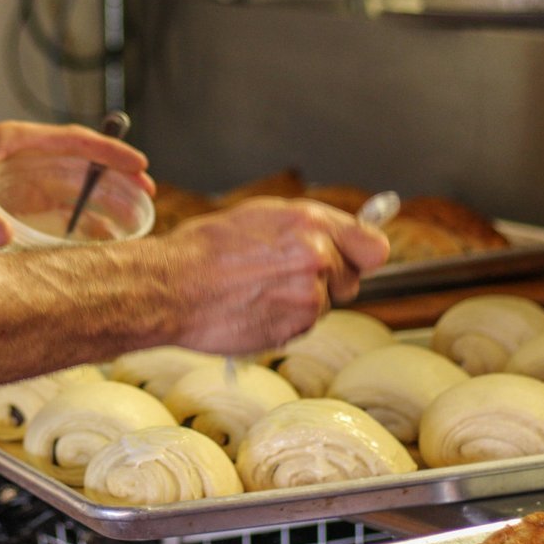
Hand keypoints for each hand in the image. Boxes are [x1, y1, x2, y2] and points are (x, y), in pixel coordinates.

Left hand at [0, 119, 151, 245]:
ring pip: (71, 186)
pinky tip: (96, 240)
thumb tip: (3, 236)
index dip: (107, 151)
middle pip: (79, 162)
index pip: (71, 141)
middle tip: (148, 193)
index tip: (138, 164)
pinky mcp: (11, 203)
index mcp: (11, 143)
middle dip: (114, 175)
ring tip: (132, 218)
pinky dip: (79, 219)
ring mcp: (17, 180)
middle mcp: (19, 158)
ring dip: (100, 199)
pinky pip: (55, 208)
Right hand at [167, 197, 389, 354]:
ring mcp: (309, 295)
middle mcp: (317, 257)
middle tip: (286, 275)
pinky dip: (286, 320)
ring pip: (325, 303)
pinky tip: (256, 307)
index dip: (361, 253)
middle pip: (351, 278)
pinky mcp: (296, 327)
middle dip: (327, 279)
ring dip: (303, 301)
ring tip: (260, 290)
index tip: (355, 257)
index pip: (372, 245)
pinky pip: (305, 325)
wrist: (171, 287)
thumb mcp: (258, 216)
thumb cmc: (203, 250)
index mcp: (309, 222)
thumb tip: (340, 235)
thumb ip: (307, 226)